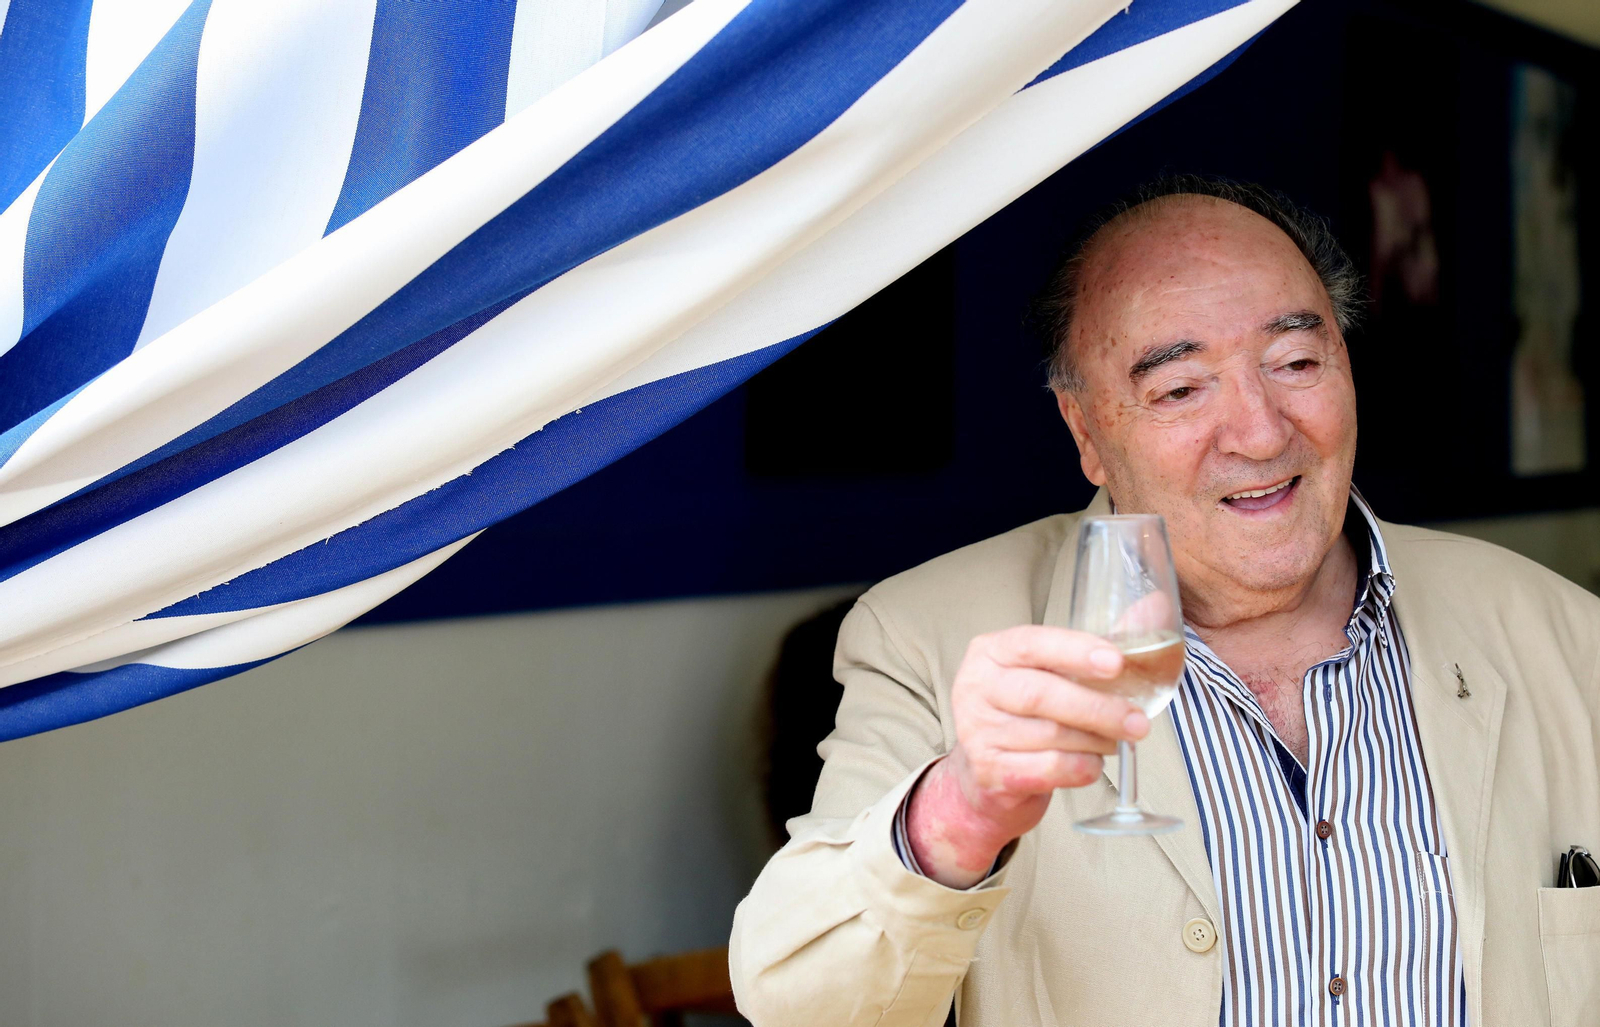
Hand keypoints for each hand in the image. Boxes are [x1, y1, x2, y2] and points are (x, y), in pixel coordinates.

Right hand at [905, 625, 1149, 887]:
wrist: (991, 773)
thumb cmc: (1027, 713)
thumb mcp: (1051, 671)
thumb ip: (1098, 644)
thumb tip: (1154, 606)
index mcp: (991, 652)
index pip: (1032, 644)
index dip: (1075, 651)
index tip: (1116, 661)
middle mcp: (976, 688)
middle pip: (1041, 695)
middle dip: (1098, 708)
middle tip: (1138, 721)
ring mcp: (977, 732)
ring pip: (1050, 735)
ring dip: (1095, 741)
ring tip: (1116, 740)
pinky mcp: (989, 772)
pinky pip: (1047, 769)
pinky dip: (1080, 768)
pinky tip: (1092, 763)